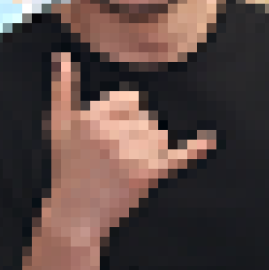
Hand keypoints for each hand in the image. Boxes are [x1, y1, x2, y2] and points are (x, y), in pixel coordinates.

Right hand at [41, 53, 214, 247]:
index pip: (131, 101)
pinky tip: (210, 140)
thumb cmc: (68, 167)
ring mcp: (133, 155)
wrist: (77, 215)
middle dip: (136, 135)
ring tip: (125, 169)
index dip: (123, 117)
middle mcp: (114, 133)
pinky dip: (196, 149)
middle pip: (147, 119)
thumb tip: (62, 54)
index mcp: (93, 117)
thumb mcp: (58, 124)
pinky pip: (179, 157)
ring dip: (150, 150)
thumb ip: (62, 86)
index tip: (108, 139)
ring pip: (160, 137)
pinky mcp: (149, 176)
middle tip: (113, 160)